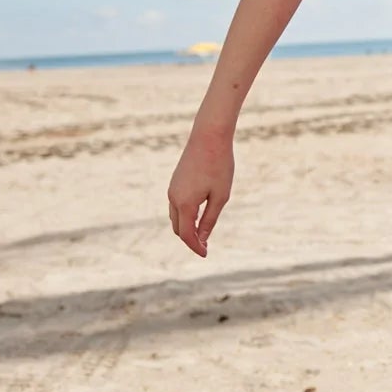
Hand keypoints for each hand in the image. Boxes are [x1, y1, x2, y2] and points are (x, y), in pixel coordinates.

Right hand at [168, 127, 234, 255]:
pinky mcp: (174, 182)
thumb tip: (202, 240)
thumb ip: (209, 220)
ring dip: (186, 228)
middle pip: (178, 228)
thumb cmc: (219, 166)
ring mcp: (172, 189)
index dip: (195, 247)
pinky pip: (176, 205)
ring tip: (202, 234)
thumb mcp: (220, 196)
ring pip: (175, 217)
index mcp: (185, 203)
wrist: (209, 136)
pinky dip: (184, 215)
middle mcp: (173, 198)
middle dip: (190, 239)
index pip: (187, 234)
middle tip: (205, 247)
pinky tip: (197, 216)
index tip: (205, 254)